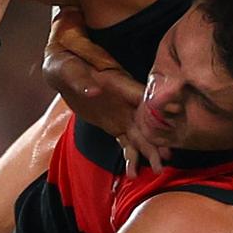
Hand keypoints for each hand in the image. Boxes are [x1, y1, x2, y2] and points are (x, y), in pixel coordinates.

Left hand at [44, 8, 168, 173]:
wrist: (61, 63)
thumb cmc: (66, 60)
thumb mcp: (68, 68)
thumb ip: (81, 79)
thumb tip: (94, 90)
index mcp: (120, 84)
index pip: (144, 98)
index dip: (159, 112)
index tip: (171, 128)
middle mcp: (126, 99)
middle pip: (147, 121)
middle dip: (157, 139)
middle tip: (166, 158)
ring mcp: (122, 112)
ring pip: (140, 134)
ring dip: (148, 151)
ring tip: (157, 170)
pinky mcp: (114, 123)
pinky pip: (125, 141)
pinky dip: (131, 155)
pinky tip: (133, 172)